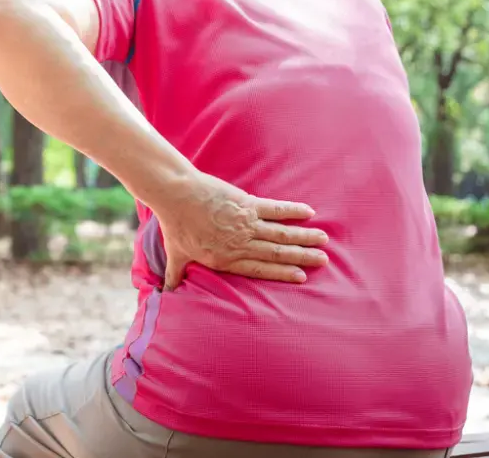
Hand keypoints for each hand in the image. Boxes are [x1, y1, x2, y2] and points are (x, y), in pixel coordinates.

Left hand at [152, 171, 328, 289]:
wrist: (176, 195)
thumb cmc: (174, 225)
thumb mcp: (175, 254)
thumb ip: (175, 275)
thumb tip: (166, 292)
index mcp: (226, 259)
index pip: (260, 269)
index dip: (282, 273)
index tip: (302, 276)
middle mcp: (240, 244)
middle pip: (277, 253)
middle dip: (302, 258)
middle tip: (323, 260)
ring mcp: (246, 224)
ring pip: (281, 234)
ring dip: (304, 237)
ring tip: (323, 240)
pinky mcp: (247, 204)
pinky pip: (276, 210)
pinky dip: (293, 212)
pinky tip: (309, 213)